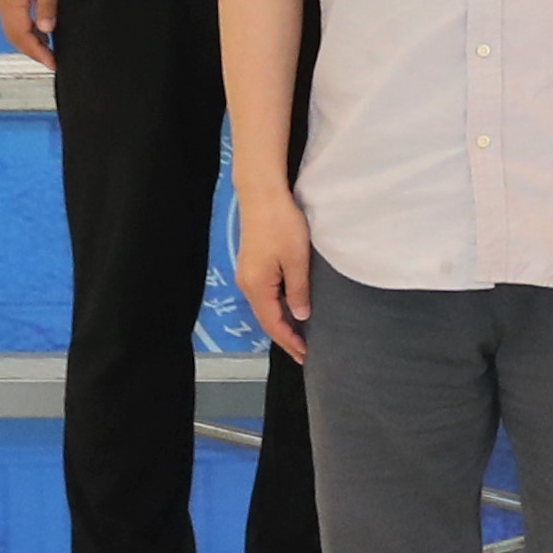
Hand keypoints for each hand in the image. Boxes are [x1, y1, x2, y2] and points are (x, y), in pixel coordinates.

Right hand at [0, 0, 58, 65]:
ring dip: (28, 38)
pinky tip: (39, 25)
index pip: (21, 36)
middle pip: (13, 34)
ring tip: (48, 47)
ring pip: (12, 25)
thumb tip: (46, 30)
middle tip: (52, 60)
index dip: (37, 52)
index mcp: (10, 0)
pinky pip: (13, 14)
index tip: (52, 64)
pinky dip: (24, 25)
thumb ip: (47, 4)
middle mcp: (2, 0)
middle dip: (32, 50)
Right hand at [233, 181, 313, 356]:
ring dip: (281, 324)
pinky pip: (265, 296)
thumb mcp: (297, 260)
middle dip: (284, 337)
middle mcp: (247, 285)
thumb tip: (301, 317)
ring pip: (264, 308)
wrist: (262, 197)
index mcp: (257, 286)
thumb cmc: (282, 226)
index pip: (273, 323)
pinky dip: (277, 309)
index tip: (306, 355)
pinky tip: (289, 311)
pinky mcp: (252, 266)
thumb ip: (298, 290)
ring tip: (299, 337)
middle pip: (266, 319)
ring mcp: (247, 275)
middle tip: (305, 353)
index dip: (289, 341)